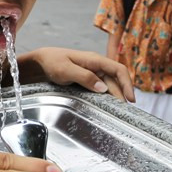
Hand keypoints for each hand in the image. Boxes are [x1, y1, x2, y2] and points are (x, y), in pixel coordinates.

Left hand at [20, 48, 134, 101]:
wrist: (40, 62)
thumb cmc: (52, 62)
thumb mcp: (65, 70)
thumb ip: (85, 77)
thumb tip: (103, 88)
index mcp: (94, 60)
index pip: (118, 70)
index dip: (127, 84)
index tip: (131, 99)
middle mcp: (97, 65)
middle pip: (115, 80)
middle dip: (122, 94)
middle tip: (123, 112)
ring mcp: (93, 72)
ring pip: (109, 85)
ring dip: (115, 96)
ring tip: (117, 110)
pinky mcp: (88, 78)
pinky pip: (101, 87)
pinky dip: (106, 95)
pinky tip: (107, 104)